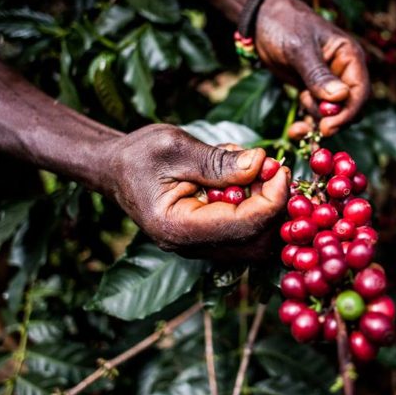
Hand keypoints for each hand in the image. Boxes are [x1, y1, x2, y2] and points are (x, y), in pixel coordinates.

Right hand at [102, 124, 289, 259]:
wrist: (116, 170)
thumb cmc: (139, 155)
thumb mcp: (175, 147)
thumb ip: (218, 161)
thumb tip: (261, 163)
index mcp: (178, 228)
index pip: (244, 224)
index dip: (272, 198)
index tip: (279, 168)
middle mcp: (192, 247)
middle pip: (257, 241)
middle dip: (275, 205)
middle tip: (273, 169)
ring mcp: (202, 247)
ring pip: (257, 242)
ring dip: (269, 207)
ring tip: (259, 171)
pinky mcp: (210, 239)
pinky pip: (247, 233)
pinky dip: (259, 207)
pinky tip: (249, 180)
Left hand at [255, 0, 369, 136]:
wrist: (261, 20)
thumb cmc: (284, 25)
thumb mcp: (300, 49)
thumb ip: (318, 75)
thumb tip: (340, 97)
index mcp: (349, 57)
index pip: (359, 92)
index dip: (347, 112)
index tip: (329, 127)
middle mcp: (343, 72)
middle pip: (349, 107)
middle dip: (333, 121)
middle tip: (314, 130)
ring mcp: (328, 83)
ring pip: (332, 114)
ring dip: (317, 123)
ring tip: (297, 128)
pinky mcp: (312, 90)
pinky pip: (316, 113)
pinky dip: (307, 124)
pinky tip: (295, 131)